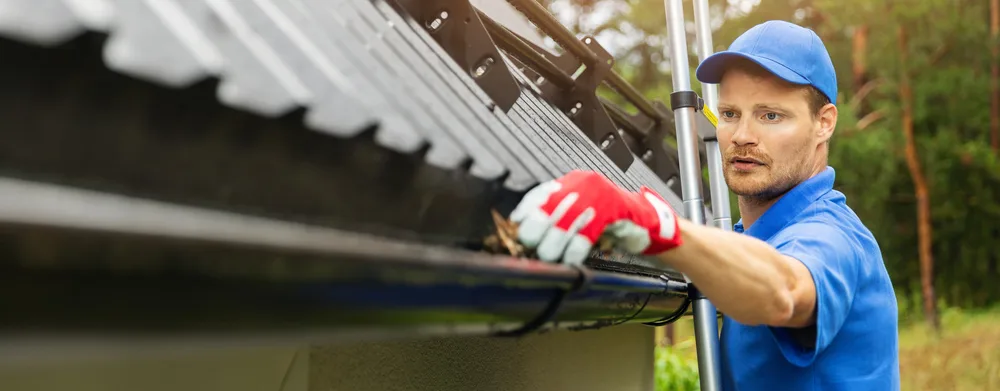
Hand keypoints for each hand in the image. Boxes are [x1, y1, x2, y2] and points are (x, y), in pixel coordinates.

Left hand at [510, 170, 682, 264]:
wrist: (644, 221)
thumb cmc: (609, 221)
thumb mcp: (580, 214)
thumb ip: (557, 217)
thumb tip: (524, 230)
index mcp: (572, 182)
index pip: (540, 194)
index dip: (525, 212)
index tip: (514, 228)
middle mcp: (582, 184)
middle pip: (548, 207)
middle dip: (536, 231)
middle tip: (531, 248)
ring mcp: (598, 195)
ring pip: (565, 223)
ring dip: (554, 244)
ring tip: (548, 256)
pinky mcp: (612, 210)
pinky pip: (585, 234)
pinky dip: (575, 250)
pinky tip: (571, 259)